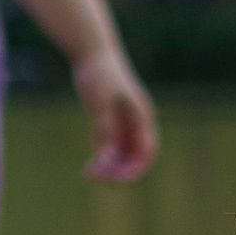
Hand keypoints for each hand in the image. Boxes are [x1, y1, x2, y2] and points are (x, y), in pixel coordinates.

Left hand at [73, 43, 158, 184]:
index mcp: (141, 117)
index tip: (116, 181)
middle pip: (135, 158)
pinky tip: (90, 166)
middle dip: (120, 172)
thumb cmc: (99, 74)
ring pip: (123, 155)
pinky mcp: (113, 121)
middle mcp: (137, 123)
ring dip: (111, 169)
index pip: (146, 152)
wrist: (93, 53)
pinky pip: (112, 148)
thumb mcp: (100, 103)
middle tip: (97, 178)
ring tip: (89, 174)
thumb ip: (104, 131)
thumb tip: (106, 159)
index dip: (135, 170)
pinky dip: (104, 159)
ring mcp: (125, 123)